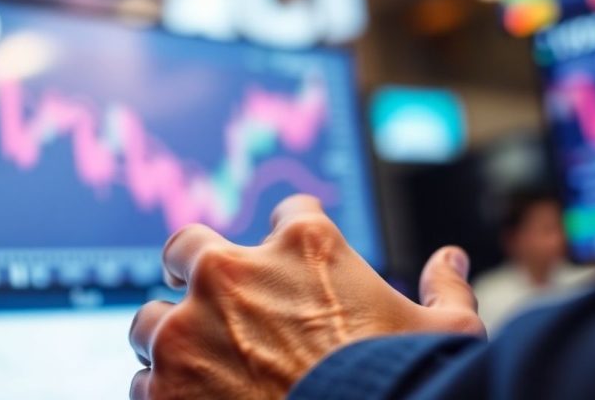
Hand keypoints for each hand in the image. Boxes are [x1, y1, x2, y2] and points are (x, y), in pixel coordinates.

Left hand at [128, 195, 484, 398]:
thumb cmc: (407, 381)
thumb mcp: (448, 331)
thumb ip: (445, 288)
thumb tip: (451, 259)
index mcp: (305, 247)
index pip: (289, 214)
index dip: (294, 236)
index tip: (294, 259)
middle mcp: (235, 274)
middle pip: (189, 248)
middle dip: (196, 269)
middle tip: (213, 300)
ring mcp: (189, 330)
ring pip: (150, 319)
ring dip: (171, 339)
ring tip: (198, 369)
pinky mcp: (163, 388)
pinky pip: (143, 384)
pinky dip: (166, 395)